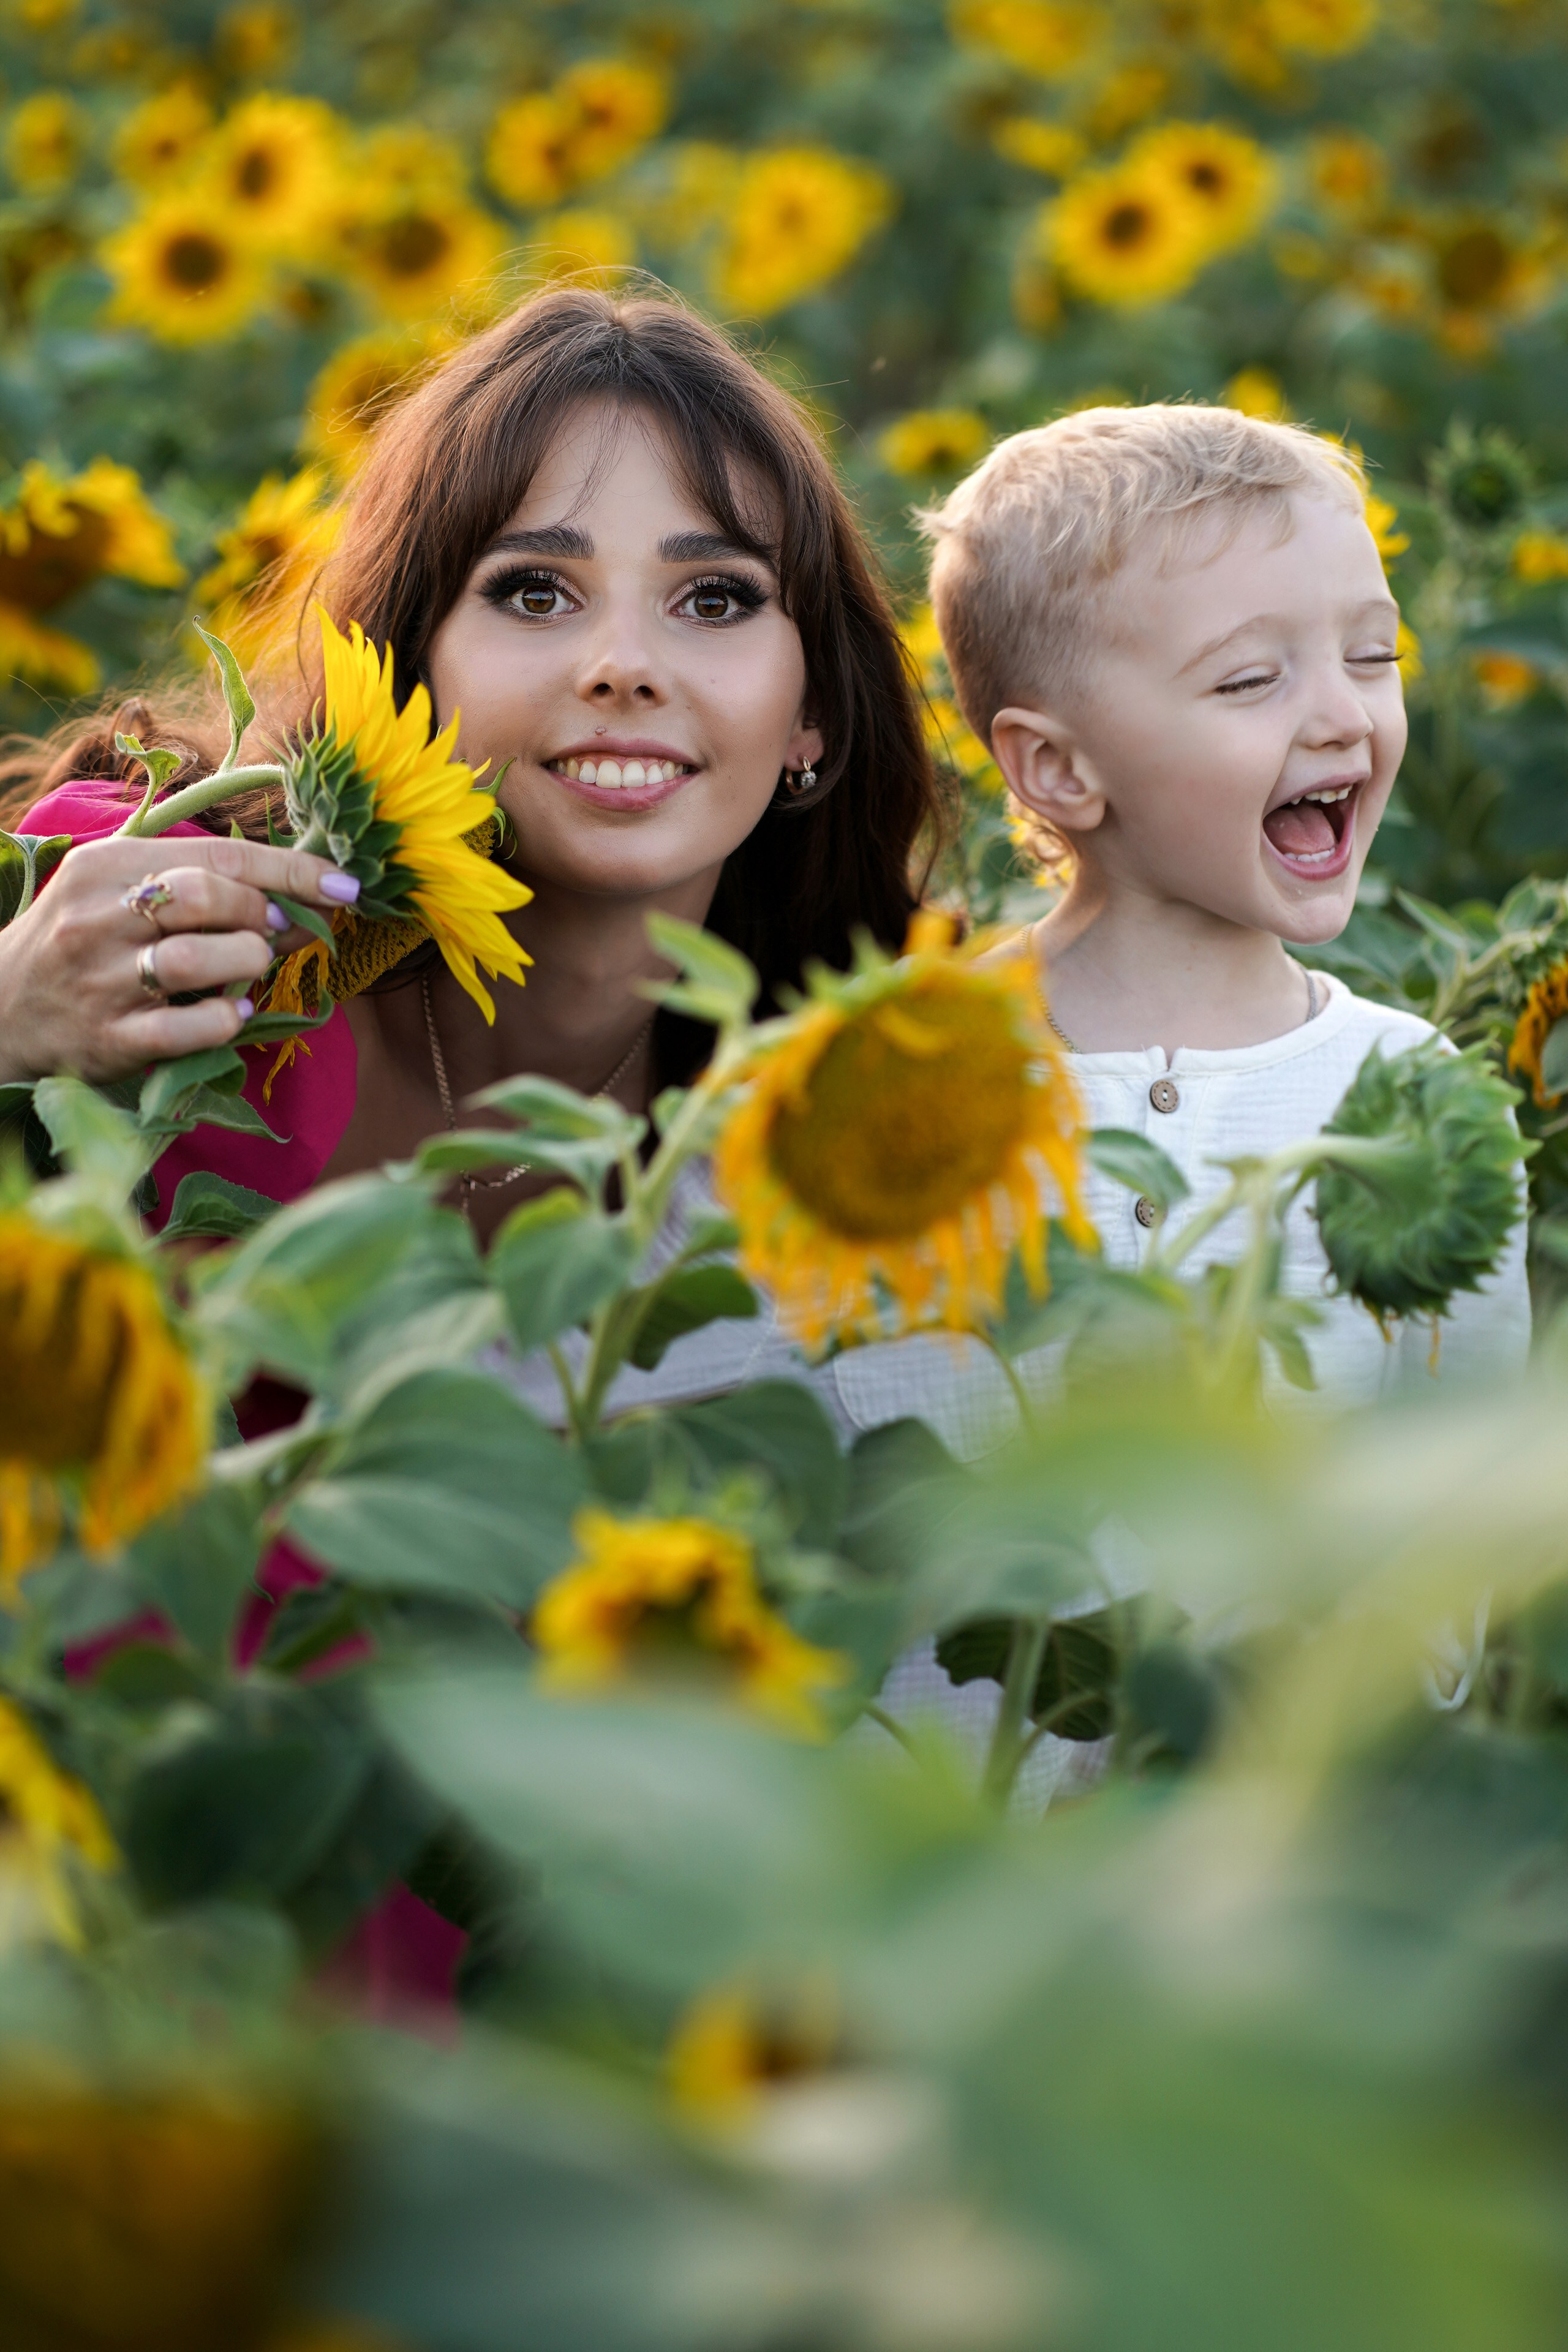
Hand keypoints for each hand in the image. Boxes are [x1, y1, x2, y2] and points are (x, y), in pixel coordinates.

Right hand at [0, 833, 358, 1085]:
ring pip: (199, 959)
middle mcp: (100, 917)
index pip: (219, 854)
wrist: (3, 1008)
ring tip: (247, 970)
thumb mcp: (125, 891)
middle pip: (207, 897)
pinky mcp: (110, 1040)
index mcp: (109, 865)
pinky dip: (227, 1021)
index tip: (347, 885)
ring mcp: (102, 981)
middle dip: (261, 915)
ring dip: (247, 964)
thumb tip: (305, 898)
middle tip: (272, 932)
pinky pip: (188, 1029)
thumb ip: (205, 886)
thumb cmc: (86, 942)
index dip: (293, 869)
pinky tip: (234, 1015)